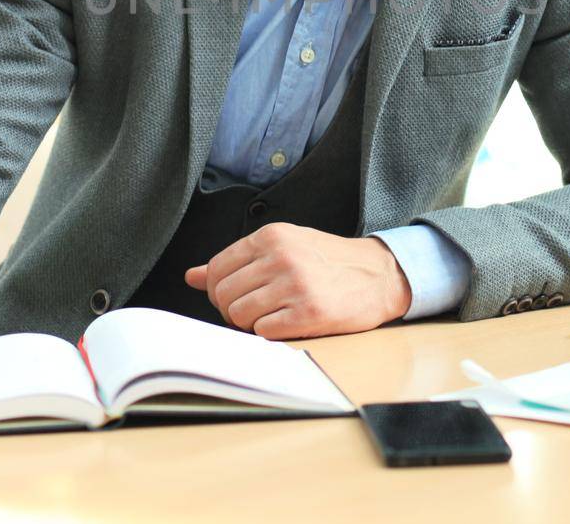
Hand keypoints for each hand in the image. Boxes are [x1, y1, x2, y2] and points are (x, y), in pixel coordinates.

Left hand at [183, 222, 412, 338]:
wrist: (379, 275)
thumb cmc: (327, 262)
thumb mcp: (283, 248)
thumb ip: (237, 262)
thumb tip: (191, 276)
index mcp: (271, 236)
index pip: (217, 269)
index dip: (219, 290)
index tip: (238, 296)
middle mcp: (281, 256)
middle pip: (223, 295)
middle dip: (232, 310)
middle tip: (255, 311)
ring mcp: (295, 285)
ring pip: (239, 316)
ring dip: (251, 324)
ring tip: (274, 316)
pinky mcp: (309, 313)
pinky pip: (263, 333)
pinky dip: (270, 334)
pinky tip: (289, 323)